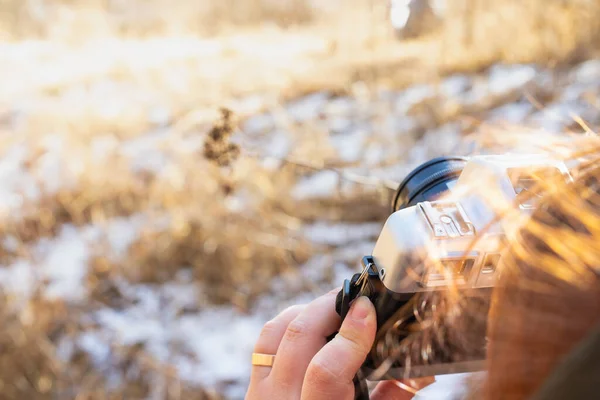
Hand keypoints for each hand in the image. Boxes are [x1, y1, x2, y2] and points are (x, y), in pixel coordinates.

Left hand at [246, 290, 433, 399]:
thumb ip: (391, 398)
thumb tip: (423, 370)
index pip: (327, 370)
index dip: (351, 334)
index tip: (367, 308)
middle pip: (298, 338)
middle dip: (328, 307)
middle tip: (353, 297)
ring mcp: (262, 394)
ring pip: (275, 332)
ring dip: (306, 311)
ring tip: (334, 305)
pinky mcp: (255, 386)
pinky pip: (265, 342)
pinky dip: (288, 322)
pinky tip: (310, 320)